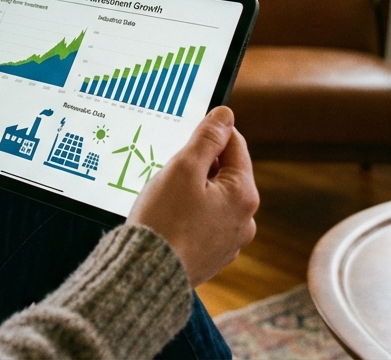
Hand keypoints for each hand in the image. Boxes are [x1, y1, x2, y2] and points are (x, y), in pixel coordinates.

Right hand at [126, 106, 258, 286]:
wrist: (146, 275)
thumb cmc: (163, 220)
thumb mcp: (183, 168)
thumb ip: (207, 138)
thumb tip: (225, 115)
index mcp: (243, 194)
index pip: (234, 144)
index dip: (209, 133)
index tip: (184, 133)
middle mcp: (244, 219)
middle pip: (224, 172)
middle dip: (197, 166)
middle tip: (168, 172)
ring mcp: (229, 240)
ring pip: (213, 198)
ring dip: (192, 190)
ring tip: (164, 199)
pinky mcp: (213, 255)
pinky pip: (204, 222)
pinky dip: (188, 215)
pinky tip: (167, 219)